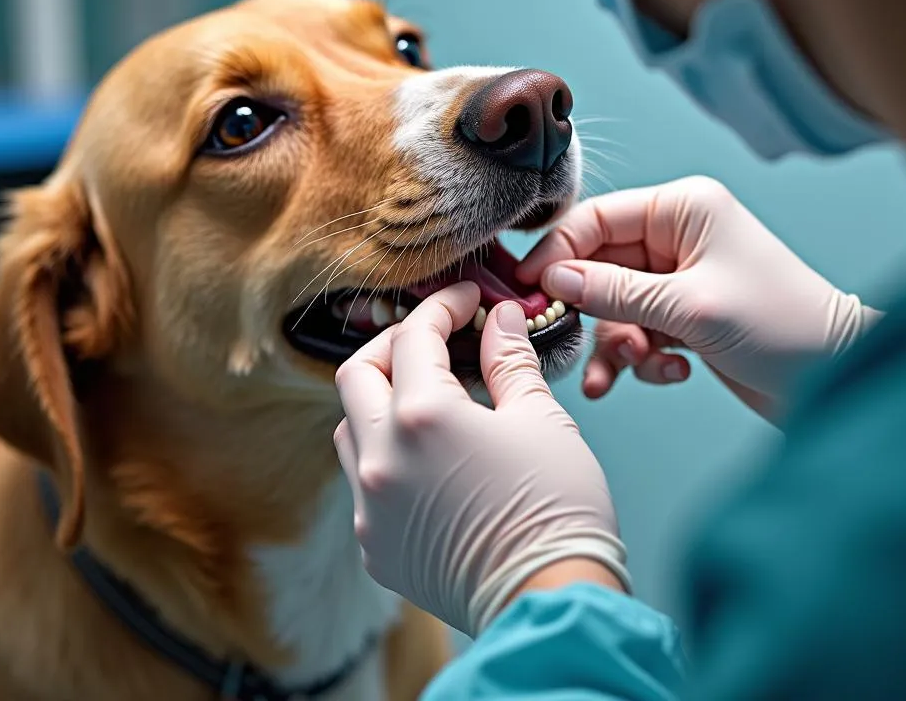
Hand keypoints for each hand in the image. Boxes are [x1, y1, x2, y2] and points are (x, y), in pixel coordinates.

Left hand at [333, 282, 628, 636]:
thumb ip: (509, 360)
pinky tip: (427, 457)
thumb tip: (499, 321)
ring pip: (349, 428)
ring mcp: (371, 506)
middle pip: (357, 374)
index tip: (467, 302)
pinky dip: (385, 454)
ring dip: (380, 401)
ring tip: (429, 397)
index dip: (442, 307)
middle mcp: (381, 458)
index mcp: (422, 417)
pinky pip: (362, 481)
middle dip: (395, 345)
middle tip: (435, 339)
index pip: (414, 336)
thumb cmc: (556, 509)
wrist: (551, 603)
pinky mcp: (375, 546)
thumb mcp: (541, 418)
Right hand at [519, 176, 880, 405]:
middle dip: (589, 309)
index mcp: (682, 209)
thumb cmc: (782, 326)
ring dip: (616, 342)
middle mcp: (677, 237)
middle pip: (599, 265)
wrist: (839, 377)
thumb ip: (614, 291)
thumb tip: (552, 278)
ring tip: (625, 372)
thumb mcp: (689, 306)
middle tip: (564, 339)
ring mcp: (680, 277)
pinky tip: (667, 373)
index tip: (527, 288)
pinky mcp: (684, 314)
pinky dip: (642, 357)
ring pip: (614, 305)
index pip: (597, 218)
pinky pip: (637, 329)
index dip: (557, 251)